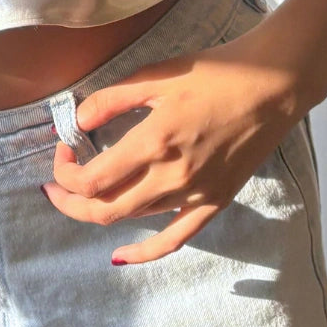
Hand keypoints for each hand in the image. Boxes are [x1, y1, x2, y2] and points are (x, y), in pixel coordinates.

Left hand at [41, 20, 307, 264]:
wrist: (272, 86)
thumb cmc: (215, 72)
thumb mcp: (156, 74)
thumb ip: (112, 99)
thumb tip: (77, 121)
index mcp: (155, 141)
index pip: (93, 179)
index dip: (66, 171)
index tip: (62, 148)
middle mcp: (172, 176)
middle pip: (105, 209)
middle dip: (70, 200)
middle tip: (54, 182)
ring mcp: (195, 195)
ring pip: (133, 220)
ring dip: (99, 212)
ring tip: (80, 196)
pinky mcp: (214, 203)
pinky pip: (174, 238)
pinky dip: (145, 252)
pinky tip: (121, 254)